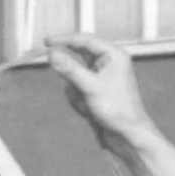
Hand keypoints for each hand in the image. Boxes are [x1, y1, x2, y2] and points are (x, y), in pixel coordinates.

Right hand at [42, 37, 174, 175]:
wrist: (127, 135)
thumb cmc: (118, 109)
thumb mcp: (90, 86)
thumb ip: (69, 69)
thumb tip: (52, 54)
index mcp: (113, 56)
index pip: (85, 40)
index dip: (65, 40)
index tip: (47, 42)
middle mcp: (108, 64)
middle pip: (78, 59)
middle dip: (72, 76)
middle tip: (65, 81)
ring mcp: (101, 79)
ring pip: (75, 77)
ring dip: (76, 92)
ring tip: (87, 104)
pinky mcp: (95, 92)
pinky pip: (76, 91)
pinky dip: (78, 101)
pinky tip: (88, 111)